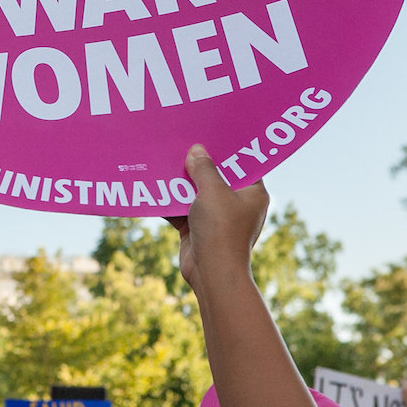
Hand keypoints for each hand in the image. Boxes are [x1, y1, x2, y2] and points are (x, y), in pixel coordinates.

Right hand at [166, 145, 267, 295]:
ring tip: (164, 161)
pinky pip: (183, 209)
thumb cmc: (221, 230)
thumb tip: (196, 150)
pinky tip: (154, 188)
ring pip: (196, 193)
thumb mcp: (212, 191)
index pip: (243, 164)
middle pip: (216, 177)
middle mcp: (237, 204)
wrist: (211, 272)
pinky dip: (170, 201)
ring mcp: (217, 218)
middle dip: (198, 164)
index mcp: (253, 193)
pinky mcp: (198, 229)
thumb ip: (204, 168)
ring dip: (180, 182)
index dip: (228, 149)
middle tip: (183, 144)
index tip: (211, 134)